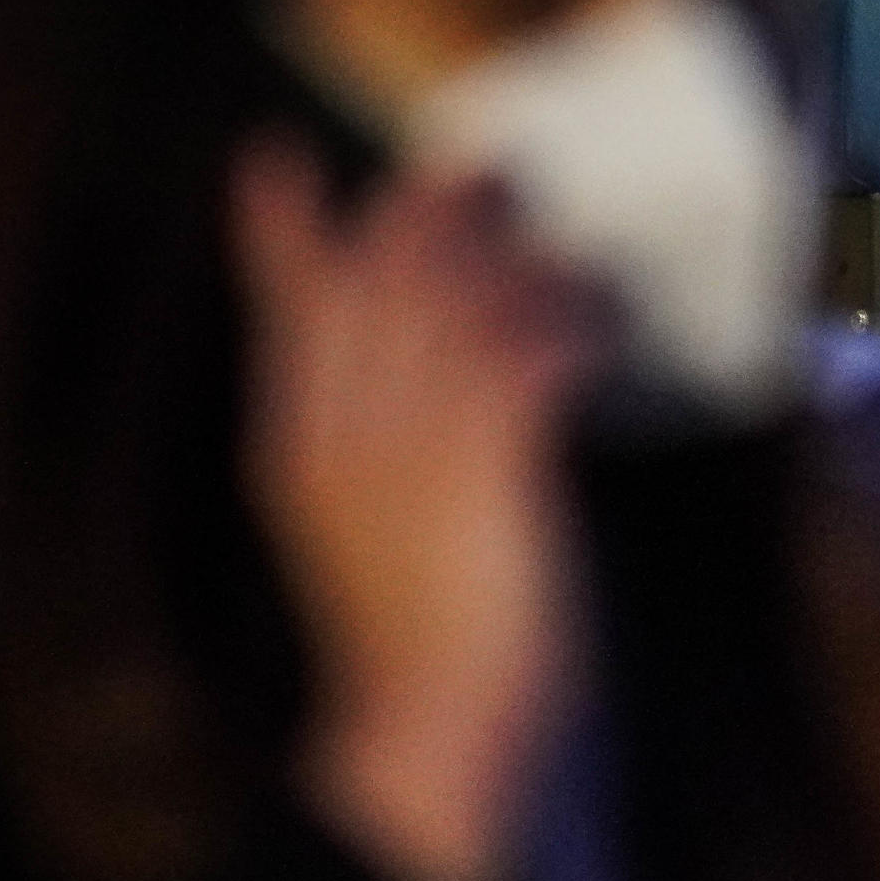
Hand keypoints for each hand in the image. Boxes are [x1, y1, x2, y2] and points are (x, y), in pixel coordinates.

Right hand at [233, 139, 601, 880]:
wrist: (434, 725)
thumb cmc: (423, 640)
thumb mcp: (372, 532)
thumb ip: (385, 452)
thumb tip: (440, 380)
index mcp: (296, 444)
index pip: (284, 305)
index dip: (283, 227)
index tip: (275, 156)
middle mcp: (342, 428)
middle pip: (380, 277)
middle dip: (435, 212)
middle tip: (491, 168)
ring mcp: (410, 443)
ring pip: (461, 299)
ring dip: (526, 264)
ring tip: (577, 262)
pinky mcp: (488, 465)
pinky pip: (531, 351)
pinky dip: (573, 325)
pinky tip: (604, 332)